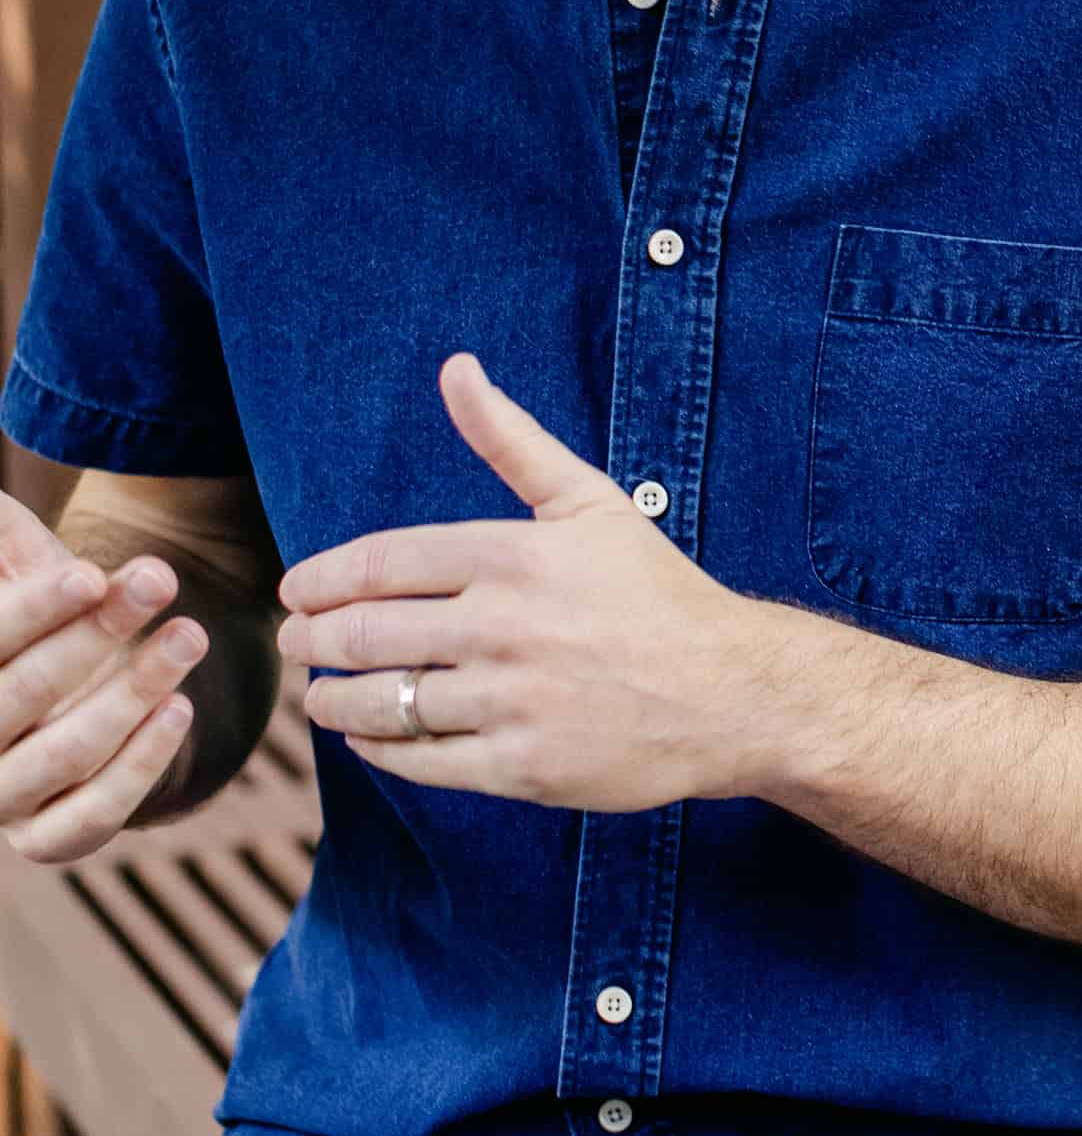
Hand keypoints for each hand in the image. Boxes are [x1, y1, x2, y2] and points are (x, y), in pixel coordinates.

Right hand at [0, 491, 202, 864]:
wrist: (71, 708)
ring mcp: (2, 796)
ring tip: (190, 635)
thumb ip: (9, 542)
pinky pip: (92, 813)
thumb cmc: (47, 625)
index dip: (36, 611)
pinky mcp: (48, 837)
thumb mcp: (25, 574)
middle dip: (95, 634)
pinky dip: (140, 766)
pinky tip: (182, 710)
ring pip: (64, 753)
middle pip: (24, 692)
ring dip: (132, 691)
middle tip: (162, 580)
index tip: (95, 574)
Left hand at [278, 353, 762, 812]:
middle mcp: (506, 627)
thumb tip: (456, 368)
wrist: (730, 688)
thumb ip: (511, 439)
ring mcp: (511, 702)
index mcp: (516, 555)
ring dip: (333, 700)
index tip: (298, 592)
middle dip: (312, 639)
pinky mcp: (520, 767)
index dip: (322, 580)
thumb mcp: (589, 501)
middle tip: (296, 641)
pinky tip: (374, 736)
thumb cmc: (654, 589)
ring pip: (380, 705)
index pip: (381, 564)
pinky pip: (418, 763)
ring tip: (322, 694)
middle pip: (365, 635)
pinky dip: (381, 749)